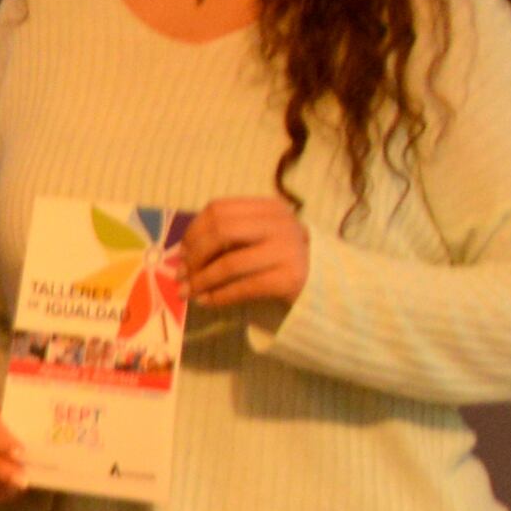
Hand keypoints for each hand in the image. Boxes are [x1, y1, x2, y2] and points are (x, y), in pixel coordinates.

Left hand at [182, 197, 311, 316]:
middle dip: (195, 255)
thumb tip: (183, 252)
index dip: (194, 230)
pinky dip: (220, 296)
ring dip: (202, 280)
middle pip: (221, 231)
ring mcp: (287, 250)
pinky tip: (207, 302)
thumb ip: (232, 236)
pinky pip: (244, 287)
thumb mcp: (263, 237)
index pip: (219, 209)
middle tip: (182, 273)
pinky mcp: (290, 278)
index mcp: (269, 208)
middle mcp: (280, 224)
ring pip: (229, 263)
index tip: (182, 250)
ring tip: (187, 292)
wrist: (329, 284)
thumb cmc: (286, 260)